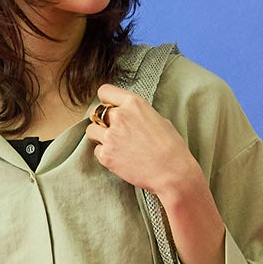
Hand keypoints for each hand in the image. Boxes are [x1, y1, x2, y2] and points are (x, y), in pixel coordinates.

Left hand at [82, 82, 200, 196]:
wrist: (172, 172)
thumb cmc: (171, 147)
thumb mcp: (158, 119)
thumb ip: (139, 115)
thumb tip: (133, 117)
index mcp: (134, 103)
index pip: (105, 91)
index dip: (106, 101)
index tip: (109, 108)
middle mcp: (119, 116)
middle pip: (95, 111)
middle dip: (101, 120)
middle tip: (112, 130)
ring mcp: (110, 136)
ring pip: (91, 130)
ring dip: (99, 136)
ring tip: (114, 144)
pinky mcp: (106, 156)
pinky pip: (96, 151)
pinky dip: (104, 154)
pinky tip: (118, 158)